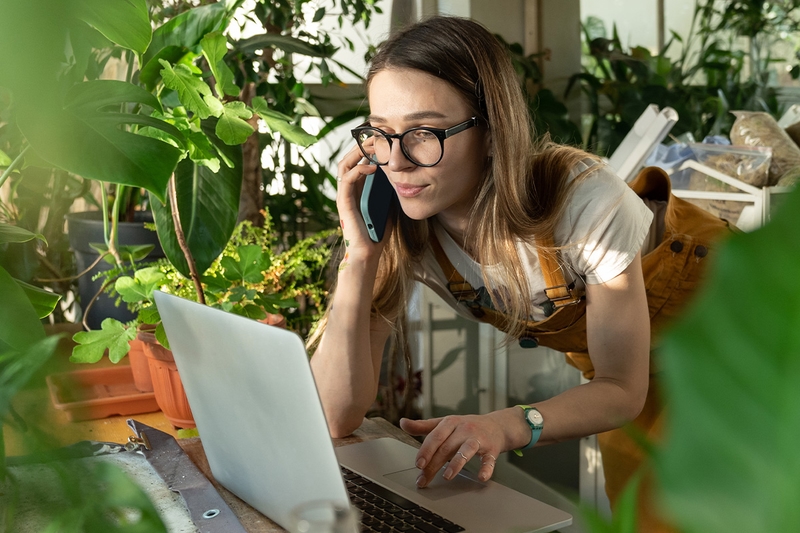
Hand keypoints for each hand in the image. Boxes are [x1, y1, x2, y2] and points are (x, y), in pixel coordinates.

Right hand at [335, 145, 388, 262]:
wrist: (368, 254)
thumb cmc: (378, 233)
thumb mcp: (388, 205)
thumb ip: (389, 190)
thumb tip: (401, 173)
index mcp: (357, 189)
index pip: (357, 161)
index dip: (367, 148)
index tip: (382, 139)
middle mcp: (348, 190)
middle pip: (348, 159)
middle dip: (362, 146)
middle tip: (377, 137)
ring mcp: (344, 196)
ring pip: (344, 165)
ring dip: (358, 153)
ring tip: (373, 146)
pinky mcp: (343, 203)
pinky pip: (347, 180)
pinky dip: (359, 169)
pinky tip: (372, 166)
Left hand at [399, 413, 508, 486]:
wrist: (497, 426)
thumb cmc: (467, 426)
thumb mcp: (445, 423)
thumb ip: (423, 426)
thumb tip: (403, 423)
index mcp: (450, 422)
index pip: (435, 436)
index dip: (426, 450)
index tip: (418, 464)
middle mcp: (464, 429)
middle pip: (447, 447)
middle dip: (434, 464)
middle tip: (424, 479)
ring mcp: (478, 439)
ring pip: (466, 450)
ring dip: (456, 463)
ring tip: (447, 476)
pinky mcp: (492, 449)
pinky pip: (489, 460)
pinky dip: (486, 468)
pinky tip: (481, 477)